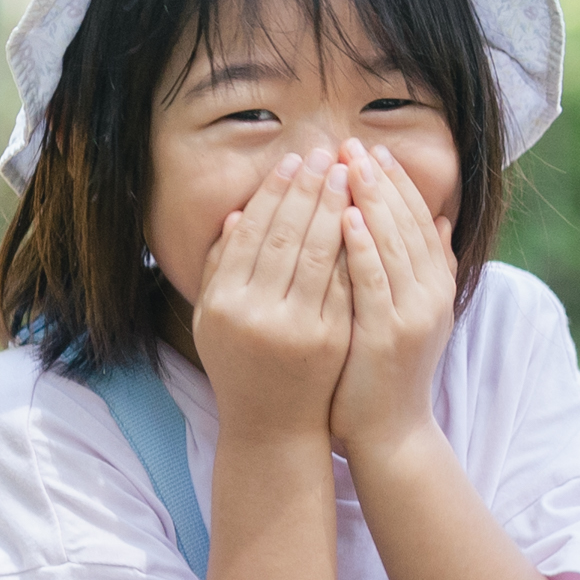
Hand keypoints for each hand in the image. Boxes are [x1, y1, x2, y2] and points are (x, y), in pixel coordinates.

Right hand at [190, 151, 353, 441]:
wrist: (272, 425)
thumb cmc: (239, 365)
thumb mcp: (215, 318)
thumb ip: (221, 267)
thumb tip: (236, 214)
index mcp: (222, 302)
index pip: (252, 233)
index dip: (274, 193)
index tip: (293, 161)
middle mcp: (255, 313)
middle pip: (286, 235)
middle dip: (309, 190)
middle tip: (328, 154)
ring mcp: (296, 327)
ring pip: (318, 254)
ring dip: (335, 207)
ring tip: (349, 173)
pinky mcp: (330, 339)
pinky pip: (344, 282)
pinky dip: (353, 246)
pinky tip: (364, 216)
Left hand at [328, 144, 459, 458]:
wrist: (389, 432)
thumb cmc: (385, 372)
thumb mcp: (409, 312)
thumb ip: (422, 267)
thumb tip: (440, 220)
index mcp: (435, 287)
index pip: (419, 222)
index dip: (398, 184)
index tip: (373, 151)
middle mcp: (430, 296)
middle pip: (406, 224)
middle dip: (379, 181)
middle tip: (354, 143)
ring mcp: (412, 315)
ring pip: (391, 244)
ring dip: (369, 200)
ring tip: (349, 164)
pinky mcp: (387, 334)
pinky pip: (372, 281)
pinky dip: (360, 246)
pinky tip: (344, 216)